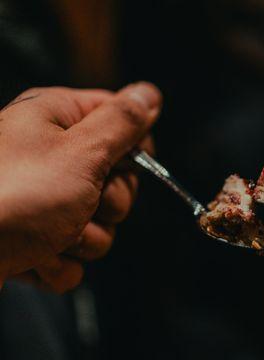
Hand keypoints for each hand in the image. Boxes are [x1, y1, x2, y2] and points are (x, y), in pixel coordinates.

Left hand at [0, 83, 161, 291]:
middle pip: (118, 181)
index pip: (122, 123)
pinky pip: (75, 253)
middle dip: (107, 204)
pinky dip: (59, 261)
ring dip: (83, 238)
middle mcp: (49, 156)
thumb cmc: (6, 199)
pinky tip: (34, 255)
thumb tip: (148, 93)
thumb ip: (121, 123)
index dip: (133, 149)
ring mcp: (42, 200)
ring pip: (100, 224)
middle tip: (81, 202)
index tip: (119, 164)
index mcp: (57, 120)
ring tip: (49, 235)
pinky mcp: (35, 237)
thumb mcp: (79, 152)